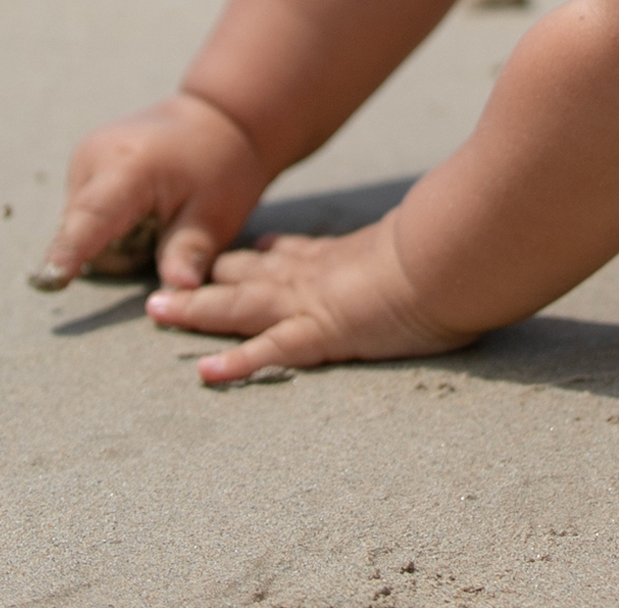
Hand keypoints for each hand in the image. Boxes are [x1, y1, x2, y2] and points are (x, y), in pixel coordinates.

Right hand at [31, 91, 269, 292]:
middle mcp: (95, 156)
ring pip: (79, 225)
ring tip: (153, 215)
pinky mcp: (82, 161)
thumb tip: (179, 291)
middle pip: (82, 232)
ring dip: (110, 237)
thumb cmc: (221, 165)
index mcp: (129, 167)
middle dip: (113, 251)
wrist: (217, 116)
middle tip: (161, 233)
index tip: (47, 282)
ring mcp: (84, 156)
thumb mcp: (216, 214)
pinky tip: (139, 206)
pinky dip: (107, 221)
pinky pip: (83, 211)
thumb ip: (189, 253)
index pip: (91, 219)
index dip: (69, 253)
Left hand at [145, 213, 471, 382]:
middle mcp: (319, 274)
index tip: (249, 248)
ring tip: (157, 313)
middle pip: (252, 274)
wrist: (450, 255)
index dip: (267, 252)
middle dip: (209, 278)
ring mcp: (313, 301)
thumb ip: (435, 244)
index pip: (297, 253)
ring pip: (241, 305)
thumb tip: (461, 243)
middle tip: (168, 283)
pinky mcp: (319, 332)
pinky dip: (237, 364)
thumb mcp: (439, 244)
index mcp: (347, 255)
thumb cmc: (455, 251)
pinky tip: (205, 374)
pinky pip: (269, 352)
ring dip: (196, 310)